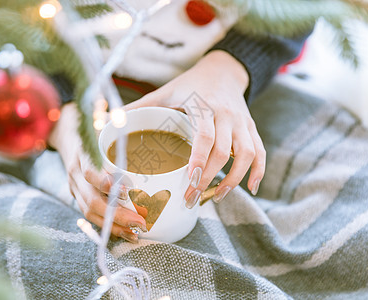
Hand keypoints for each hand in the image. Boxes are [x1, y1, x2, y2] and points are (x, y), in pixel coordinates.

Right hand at [47, 103, 146, 242]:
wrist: (63, 129)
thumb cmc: (87, 122)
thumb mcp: (97, 116)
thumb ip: (109, 118)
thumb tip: (125, 114)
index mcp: (80, 154)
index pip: (89, 171)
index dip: (105, 183)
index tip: (125, 191)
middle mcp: (74, 173)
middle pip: (92, 200)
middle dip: (117, 215)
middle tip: (140, 222)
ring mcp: (74, 186)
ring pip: (90, 212)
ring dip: (113, 226)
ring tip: (136, 234)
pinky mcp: (77, 195)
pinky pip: (90, 215)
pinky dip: (108, 226)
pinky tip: (127, 232)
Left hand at [124, 50, 265, 206]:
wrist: (223, 70)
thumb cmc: (189, 84)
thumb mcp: (164, 92)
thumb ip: (139, 107)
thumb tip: (107, 122)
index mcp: (203, 105)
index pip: (205, 136)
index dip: (199, 160)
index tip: (189, 182)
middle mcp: (226, 114)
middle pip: (224, 151)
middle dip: (209, 178)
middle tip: (192, 198)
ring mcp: (242, 122)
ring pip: (247, 154)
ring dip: (234, 179)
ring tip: (216, 197)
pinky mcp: (251, 128)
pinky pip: (260, 152)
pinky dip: (258, 171)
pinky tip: (252, 187)